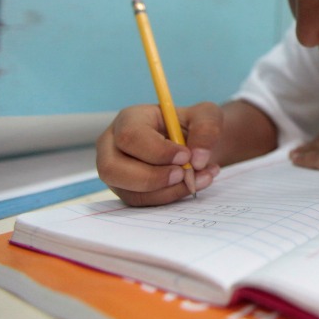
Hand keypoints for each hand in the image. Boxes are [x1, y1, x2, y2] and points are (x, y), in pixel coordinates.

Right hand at [96, 102, 222, 205]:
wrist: (195, 143)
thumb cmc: (194, 125)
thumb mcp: (206, 115)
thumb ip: (206, 129)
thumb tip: (197, 160)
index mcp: (129, 119)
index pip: (130, 137)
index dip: (157, 151)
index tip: (186, 155)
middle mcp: (113, 146)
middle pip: (112, 169)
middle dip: (153, 177)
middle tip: (185, 174)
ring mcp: (117, 172)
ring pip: (129, 192)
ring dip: (168, 191)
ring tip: (201, 178)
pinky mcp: (128, 191)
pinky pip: (143, 203)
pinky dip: (171, 196)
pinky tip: (194, 184)